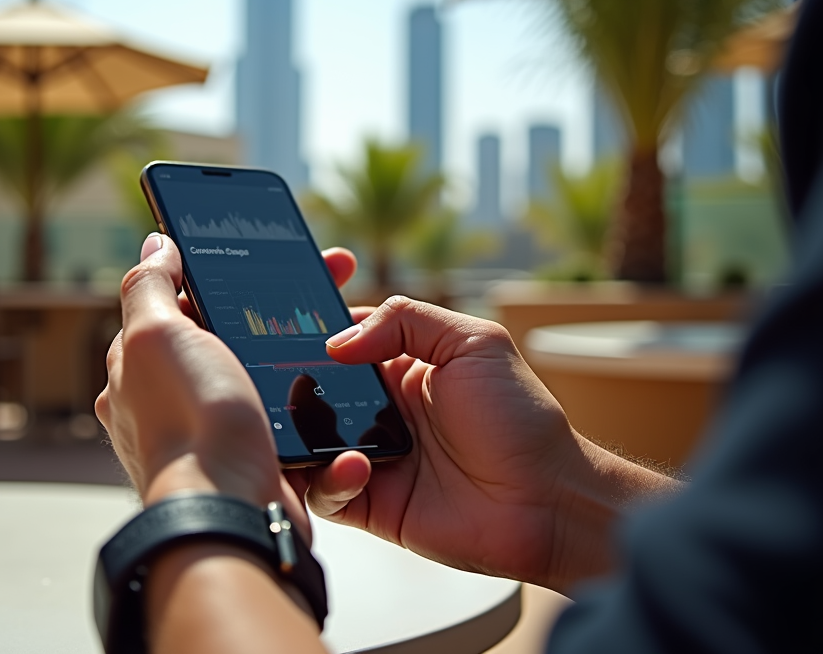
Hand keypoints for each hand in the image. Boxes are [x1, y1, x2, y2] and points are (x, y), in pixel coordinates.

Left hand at [95, 233, 305, 527]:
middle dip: (266, 310)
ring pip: (259, 374)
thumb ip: (147, 286)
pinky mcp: (251, 459)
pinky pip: (285, 417)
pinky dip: (307, 398)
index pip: (173, 307)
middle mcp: (167, 404)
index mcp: (136, 372)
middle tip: (320, 286)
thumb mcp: (156, 337)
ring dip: (295, 353)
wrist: (235, 512)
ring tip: (335, 331)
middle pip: (222, 337)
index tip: (262, 259)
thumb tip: (156, 244)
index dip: (215, 277)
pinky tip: (331, 383)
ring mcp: (210, 434)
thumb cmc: (190, 424)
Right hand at [289, 297, 664, 591]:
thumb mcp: (474, 343)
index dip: (312, 328)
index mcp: (401, 365)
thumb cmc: (521, 418)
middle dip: (290, 382)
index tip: (283, 319)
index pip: (342, 338)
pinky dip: (329, 478)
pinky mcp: (370, 503)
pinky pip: (325, 491)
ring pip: (308, 441)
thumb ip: (407, 320)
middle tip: (275, 378)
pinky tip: (358, 467)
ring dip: (300, 433)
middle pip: (314, 390)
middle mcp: (380, 409)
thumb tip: (339, 341)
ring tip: (311, 427)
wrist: (547, 501)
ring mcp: (372, 456)